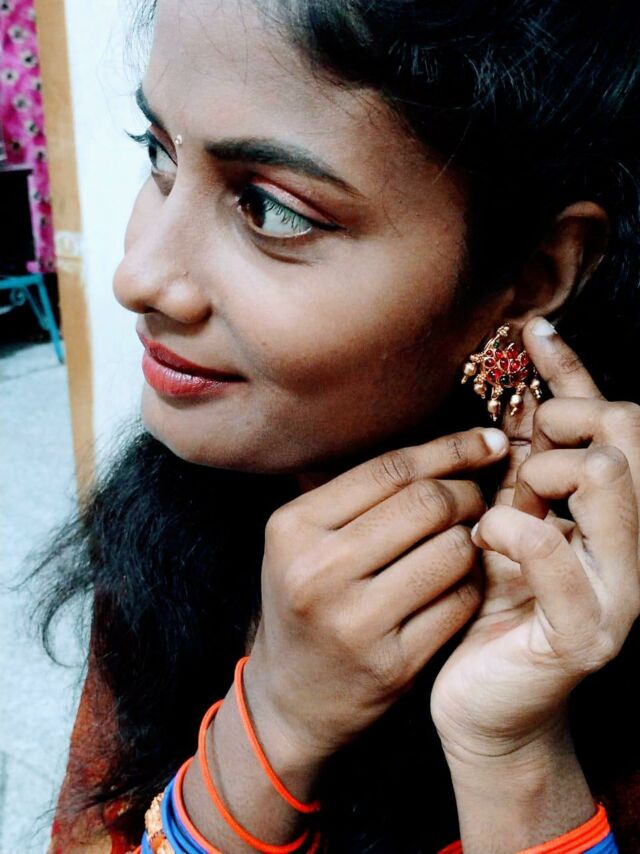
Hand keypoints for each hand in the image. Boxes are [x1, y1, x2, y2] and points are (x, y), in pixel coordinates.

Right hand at [243, 426, 509, 764]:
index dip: (452, 449)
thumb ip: (361, 493)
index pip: (390, 469)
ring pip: (453, 551)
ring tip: (468, 539)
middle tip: (478, 499)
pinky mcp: (392, 666)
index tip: (490, 441)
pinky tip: (465, 580)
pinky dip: (474, 583)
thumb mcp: (306, 538)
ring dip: (475, 539)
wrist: (291, 697)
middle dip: (468, 493)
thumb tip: (453, 445)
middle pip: (426, 503)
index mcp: (293, 528)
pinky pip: (461, 602)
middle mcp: (318, 572)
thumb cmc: (307, 599)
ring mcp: (355, 623)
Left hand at [431, 315, 639, 763]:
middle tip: (518, 466)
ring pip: (610, 479)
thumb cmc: (491, 610)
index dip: (573, 369)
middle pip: (626, 436)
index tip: (531, 331)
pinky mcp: (590, 632)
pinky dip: (511, 532)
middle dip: (562, 432)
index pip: (615, 421)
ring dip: (542, 478)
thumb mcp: (507, 523)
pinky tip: (484, 543)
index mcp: (612, 515)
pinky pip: (556, 552)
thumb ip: (523, 470)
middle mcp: (636, 546)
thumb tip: (524, 396)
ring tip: (501, 512)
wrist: (487, 707)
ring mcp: (623, 590)